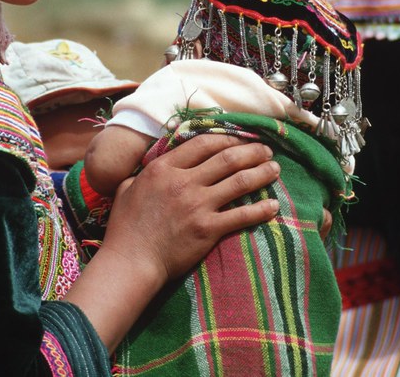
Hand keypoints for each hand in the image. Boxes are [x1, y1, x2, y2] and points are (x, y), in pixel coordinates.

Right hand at [65, 135, 278, 349]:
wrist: (130, 262)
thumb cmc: (124, 228)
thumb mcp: (126, 189)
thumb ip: (142, 174)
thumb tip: (149, 167)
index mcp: (164, 168)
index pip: (204, 143)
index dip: (228, 138)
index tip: (241, 140)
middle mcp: (184, 181)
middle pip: (227, 158)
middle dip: (252, 152)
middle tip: (266, 151)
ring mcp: (198, 205)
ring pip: (239, 181)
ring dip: (262, 173)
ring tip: (275, 169)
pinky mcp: (208, 229)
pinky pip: (242, 215)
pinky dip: (261, 209)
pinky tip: (274, 205)